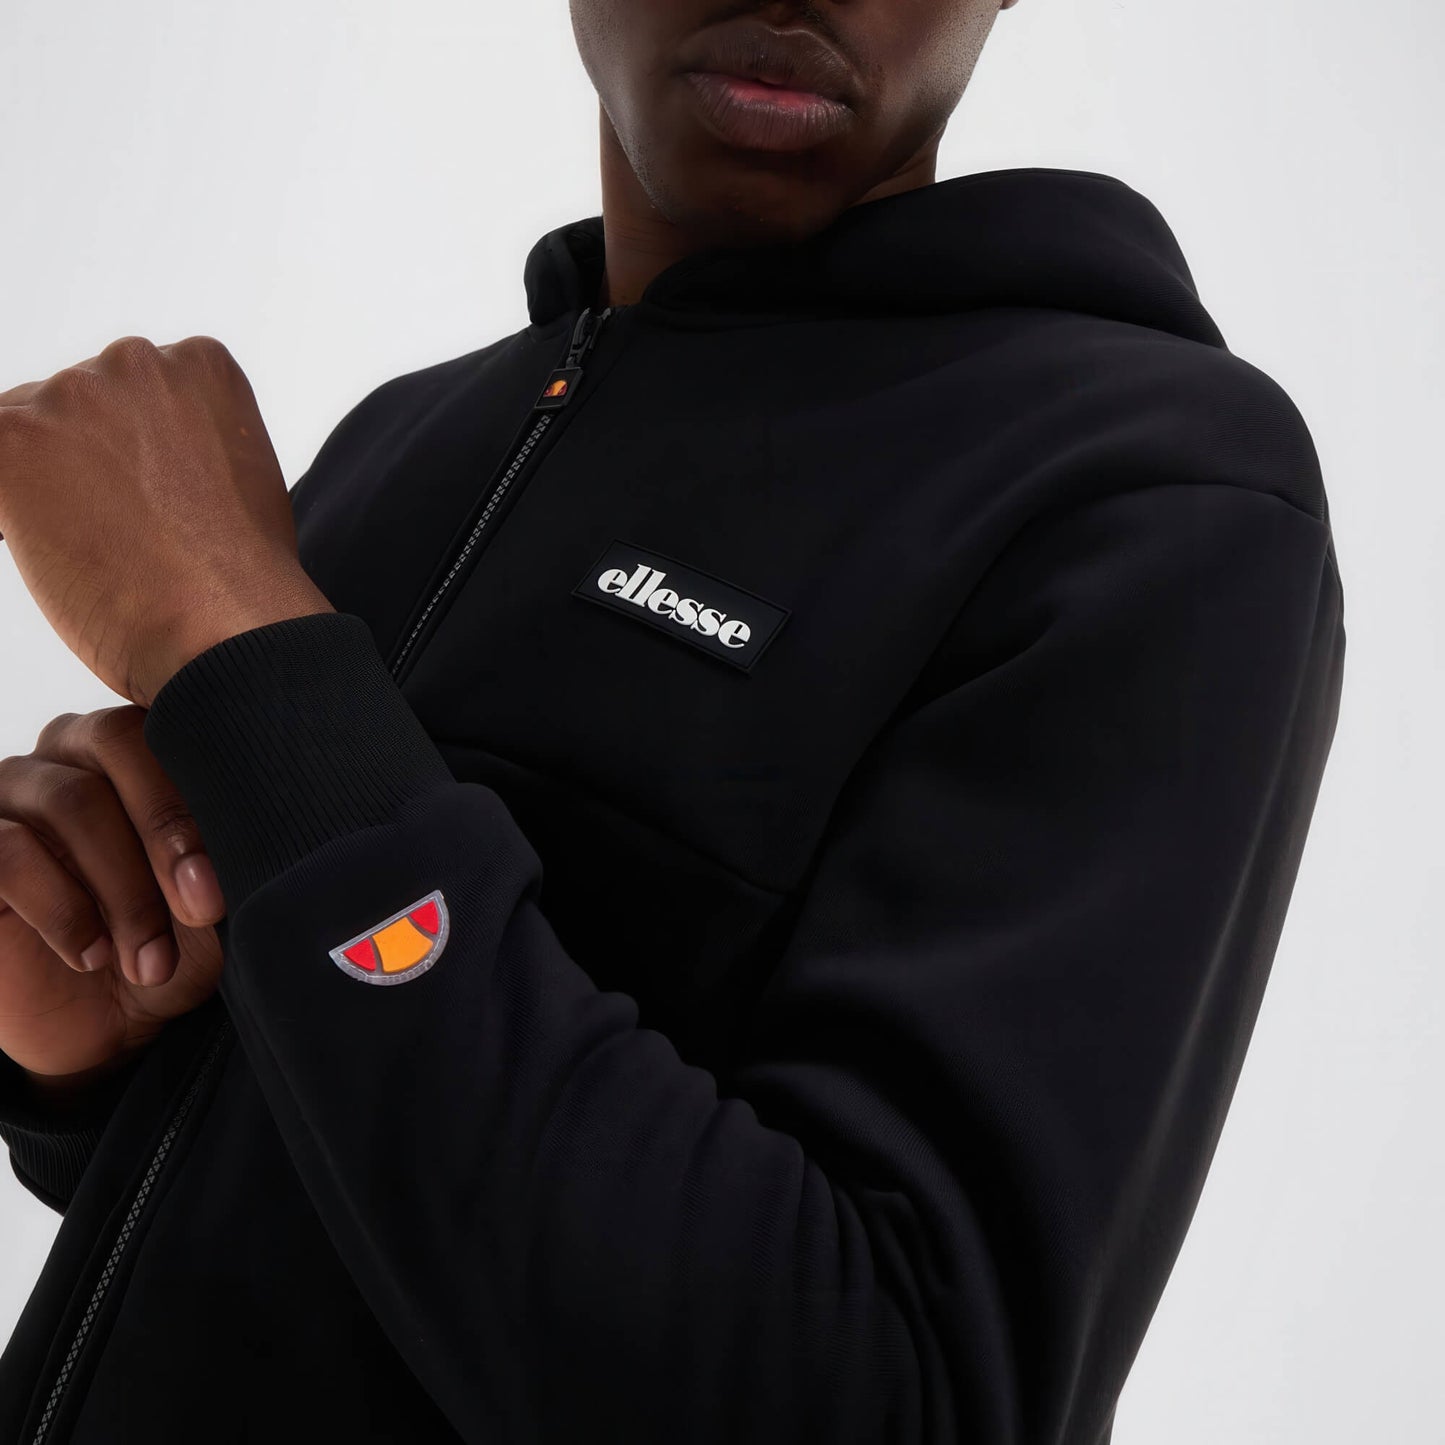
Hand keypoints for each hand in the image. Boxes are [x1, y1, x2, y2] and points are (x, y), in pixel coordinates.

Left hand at [0, 334, 332, 706]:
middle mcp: (136, 362)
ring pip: (25, 433)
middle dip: (86, 462)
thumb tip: (132, 463)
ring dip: (43, 486)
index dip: (136, 452)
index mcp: (199, 365)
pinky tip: (34, 538)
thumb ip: (189, 443)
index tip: (156, 499)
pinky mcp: (12, 440)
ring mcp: (72, 396)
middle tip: (122, 533)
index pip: (137, 391)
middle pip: (76, 404)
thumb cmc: (239, 579)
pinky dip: (6, 509)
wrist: (222, 626)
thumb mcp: (242, 478)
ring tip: (94, 549)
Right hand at [0, 706, 227, 1083]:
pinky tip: (91, 955)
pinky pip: (8, 851)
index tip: (231, 878)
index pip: (171, 719)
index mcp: (139, 742)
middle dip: (168, 834)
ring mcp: (11, 794)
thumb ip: (236, 843)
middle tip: (203, 910)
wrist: (113, 1022)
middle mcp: (68, 751)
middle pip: (117, 743)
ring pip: (69, 801)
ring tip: (152, 960)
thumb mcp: (218, 897)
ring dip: (123, 890)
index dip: (205, 792)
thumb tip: (271, 818)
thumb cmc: (177, 939)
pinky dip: (61, 909)